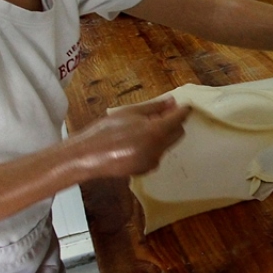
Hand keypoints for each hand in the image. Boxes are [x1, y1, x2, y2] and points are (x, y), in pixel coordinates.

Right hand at [68, 97, 190, 178]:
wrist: (88, 156)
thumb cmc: (106, 130)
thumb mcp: (130, 112)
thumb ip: (154, 107)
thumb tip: (171, 101)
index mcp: (155, 132)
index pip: (179, 120)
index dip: (183, 111)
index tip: (184, 106)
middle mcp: (159, 149)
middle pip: (178, 134)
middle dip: (174, 123)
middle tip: (162, 113)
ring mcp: (153, 162)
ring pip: (167, 144)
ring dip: (163, 134)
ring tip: (143, 127)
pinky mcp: (146, 170)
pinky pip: (157, 154)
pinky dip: (153, 146)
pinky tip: (136, 141)